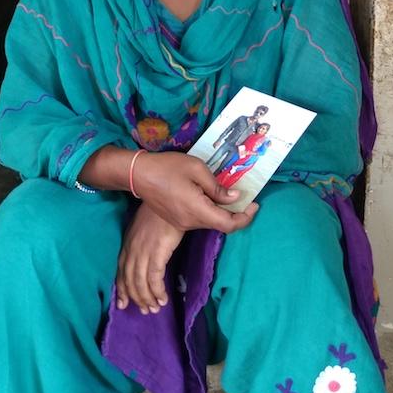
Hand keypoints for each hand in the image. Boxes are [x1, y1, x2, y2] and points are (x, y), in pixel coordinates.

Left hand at [116, 205, 183, 313]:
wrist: (170, 196)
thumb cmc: (162, 209)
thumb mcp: (146, 226)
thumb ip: (144, 240)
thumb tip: (147, 253)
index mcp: (128, 243)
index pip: (121, 270)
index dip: (122, 288)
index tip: (123, 303)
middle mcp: (132, 249)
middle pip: (130, 280)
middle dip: (136, 297)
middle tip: (145, 310)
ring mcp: (143, 251)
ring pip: (140, 283)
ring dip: (147, 298)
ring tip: (155, 308)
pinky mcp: (157, 253)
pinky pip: (154, 279)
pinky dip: (157, 292)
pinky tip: (163, 299)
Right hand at [132, 151, 258, 233]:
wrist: (138, 174)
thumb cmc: (167, 167)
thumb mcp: (197, 169)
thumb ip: (217, 187)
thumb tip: (235, 197)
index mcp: (198, 210)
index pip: (229, 225)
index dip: (245, 218)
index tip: (254, 204)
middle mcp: (191, 222)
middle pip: (221, 225)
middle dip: (237, 213)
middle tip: (246, 196)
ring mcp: (182, 223)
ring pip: (210, 222)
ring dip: (223, 212)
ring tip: (228, 192)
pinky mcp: (176, 219)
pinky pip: (199, 219)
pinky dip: (210, 211)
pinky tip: (210, 195)